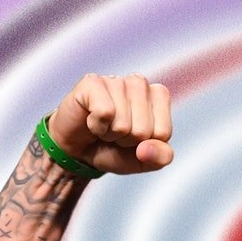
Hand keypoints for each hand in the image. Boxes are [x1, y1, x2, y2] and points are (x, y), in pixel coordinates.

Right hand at [45, 73, 173, 173]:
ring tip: (103, 126)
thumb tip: (146, 148)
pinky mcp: (92, 82)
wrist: (78, 150)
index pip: (163, 132)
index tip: (133, 138)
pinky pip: (104, 113)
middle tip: (114, 133)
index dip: (145, 144)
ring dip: (110, 134)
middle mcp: (139, 84)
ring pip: (123, 123)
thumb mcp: (143, 160)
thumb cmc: (114, 148)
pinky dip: (96, 126)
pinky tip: (91, 119)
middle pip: (143, 130)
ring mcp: (116, 80)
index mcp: (159, 97)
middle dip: (126, 140)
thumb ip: (160, 157)